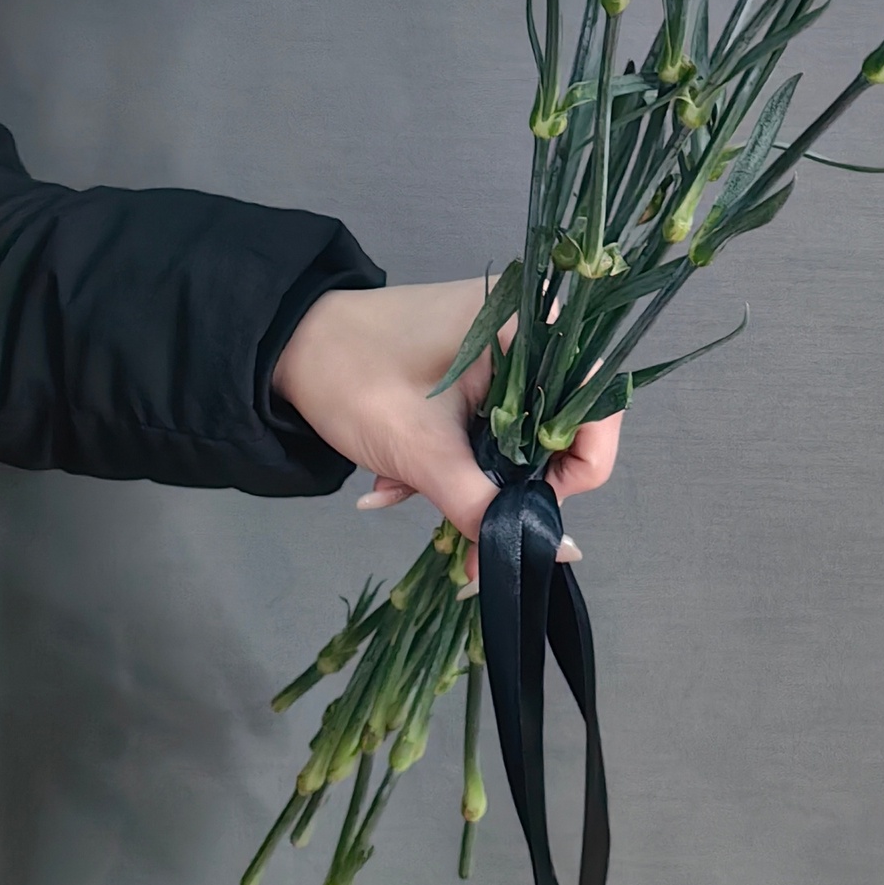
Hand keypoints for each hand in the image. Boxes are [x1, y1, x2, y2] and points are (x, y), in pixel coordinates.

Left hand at [271, 280, 621, 577]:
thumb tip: (556, 557)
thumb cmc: (355, 379)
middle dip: (510, 484)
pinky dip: (460, 456)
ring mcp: (508, 342)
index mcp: (535, 327)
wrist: (287, 342)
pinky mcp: (482, 360)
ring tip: (410, 489)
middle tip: (463, 521)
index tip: (523, 512)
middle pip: (561, 427)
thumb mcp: (424, 455)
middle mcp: (534, 327)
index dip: (571, 473)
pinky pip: (497, 420)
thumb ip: (489, 508)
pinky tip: (405, 475)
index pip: (596, 411)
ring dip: (477, 476)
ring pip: (525, 431)